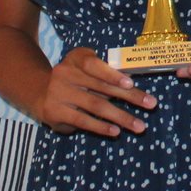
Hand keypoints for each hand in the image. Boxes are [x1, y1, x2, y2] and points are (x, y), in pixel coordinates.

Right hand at [34, 46, 156, 136]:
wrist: (39, 92)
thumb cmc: (75, 80)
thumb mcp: (86, 71)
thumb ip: (105, 76)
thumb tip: (133, 87)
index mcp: (76, 58)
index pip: (94, 64)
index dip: (112, 74)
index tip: (130, 83)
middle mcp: (65, 73)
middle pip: (102, 87)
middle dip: (130, 96)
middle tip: (151, 105)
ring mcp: (59, 93)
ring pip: (96, 106)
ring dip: (120, 117)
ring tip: (140, 126)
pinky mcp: (55, 112)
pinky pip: (83, 120)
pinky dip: (101, 127)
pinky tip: (116, 131)